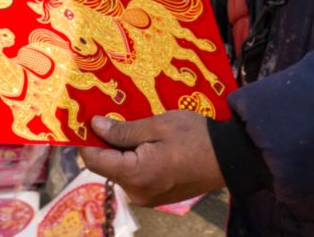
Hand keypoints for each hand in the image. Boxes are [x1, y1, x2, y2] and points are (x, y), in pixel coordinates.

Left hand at [80, 112, 224, 206]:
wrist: (229, 157)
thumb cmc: (195, 136)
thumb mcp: (158, 125)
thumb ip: (124, 129)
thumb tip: (95, 126)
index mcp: (135, 174)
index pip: (94, 160)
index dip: (85, 140)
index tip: (85, 119)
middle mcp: (137, 192)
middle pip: (107, 166)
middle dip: (107, 143)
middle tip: (114, 116)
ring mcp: (147, 197)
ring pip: (121, 171)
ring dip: (123, 151)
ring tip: (136, 127)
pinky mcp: (156, 196)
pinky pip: (135, 176)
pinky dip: (135, 160)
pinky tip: (149, 143)